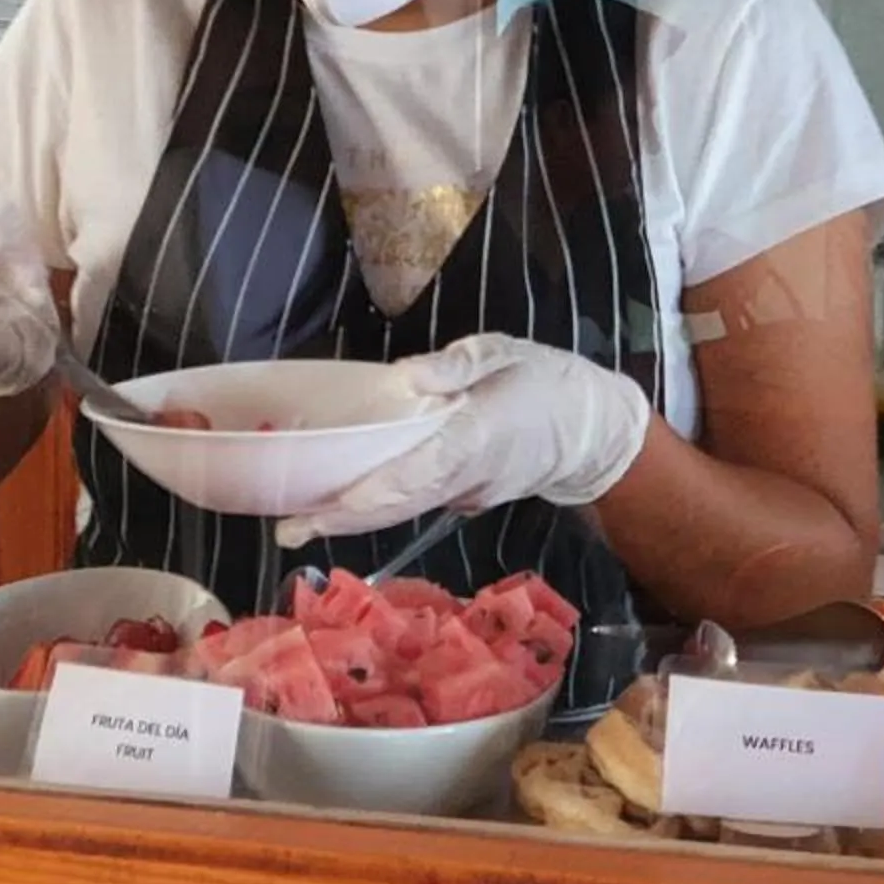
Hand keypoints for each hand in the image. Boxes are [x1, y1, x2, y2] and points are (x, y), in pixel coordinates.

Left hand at [279, 334, 653, 543]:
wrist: (595, 433)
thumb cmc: (548, 382)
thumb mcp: (508, 353)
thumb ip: (459, 364)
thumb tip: (406, 375)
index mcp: (478, 435)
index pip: (420, 468)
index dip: (376, 490)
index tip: (332, 503)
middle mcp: (467, 476)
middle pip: (399, 504)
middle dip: (344, 519)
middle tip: (289, 531)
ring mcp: (466, 495)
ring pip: (403, 511)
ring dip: (351, 521)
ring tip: (298, 526)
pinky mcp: (464, 499)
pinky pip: (414, 506)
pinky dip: (375, 510)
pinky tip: (338, 506)